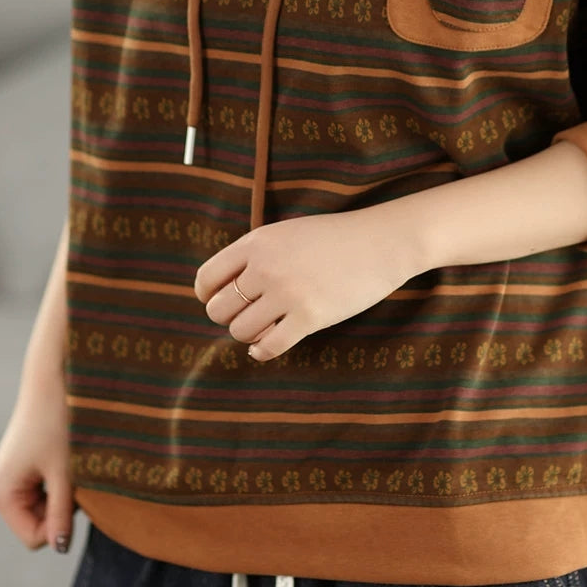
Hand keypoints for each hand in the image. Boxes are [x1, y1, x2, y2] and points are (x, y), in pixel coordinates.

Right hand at [0, 373, 77, 553]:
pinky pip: (41, 492)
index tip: (75, 496)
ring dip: (61, 495)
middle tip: (74, 476)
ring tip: (70, 465)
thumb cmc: (58, 423)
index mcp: (0, 494)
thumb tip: (60, 547)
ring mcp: (7, 478)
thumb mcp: (64, 472)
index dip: (59, 526)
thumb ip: (61, 513)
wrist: (52, 380)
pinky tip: (65, 461)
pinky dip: (58, 483)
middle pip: (36, 524)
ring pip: (41, 509)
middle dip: (60, 508)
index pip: (33, 538)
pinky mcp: (18, 468)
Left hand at [194, 207, 420, 361]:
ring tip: (264, 326)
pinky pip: (269, 347)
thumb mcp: (284, 234)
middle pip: (219, 309)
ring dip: (248, 334)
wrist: (380, 243)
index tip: (221, 300)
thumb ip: (254, 256)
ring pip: (240, 331)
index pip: (207, 279)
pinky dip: (262, 351)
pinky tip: (266, 346)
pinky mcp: (310, 317)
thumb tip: (221, 290)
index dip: (208, 295)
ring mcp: (288, 293)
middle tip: (246, 315)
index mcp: (256, 242)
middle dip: (228, 317)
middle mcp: (266, 267)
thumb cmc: (331, 239)